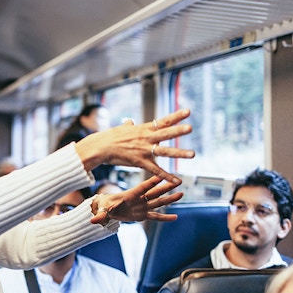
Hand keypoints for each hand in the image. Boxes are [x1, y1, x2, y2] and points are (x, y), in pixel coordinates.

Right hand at [74, 109, 193, 182]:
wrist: (100, 147)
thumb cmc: (109, 137)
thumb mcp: (121, 129)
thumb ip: (128, 126)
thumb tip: (129, 122)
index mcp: (144, 129)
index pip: (163, 121)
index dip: (176, 116)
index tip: (188, 112)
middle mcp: (146, 138)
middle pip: (165, 133)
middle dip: (178, 131)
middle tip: (190, 128)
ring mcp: (144, 150)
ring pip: (164, 151)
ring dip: (179, 153)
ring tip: (192, 154)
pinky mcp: (140, 162)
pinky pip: (156, 170)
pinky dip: (167, 176)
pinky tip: (177, 180)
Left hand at [90, 176, 183, 225]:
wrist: (107, 208)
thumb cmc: (105, 205)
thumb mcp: (102, 210)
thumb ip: (101, 215)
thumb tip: (93, 220)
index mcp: (129, 195)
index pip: (142, 187)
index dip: (151, 182)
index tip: (160, 174)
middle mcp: (139, 199)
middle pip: (154, 192)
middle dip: (166, 187)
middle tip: (177, 181)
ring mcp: (142, 206)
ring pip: (158, 202)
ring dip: (169, 199)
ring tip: (181, 194)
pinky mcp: (143, 215)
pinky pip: (155, 216)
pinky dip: (164, 218)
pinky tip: (175, 217)